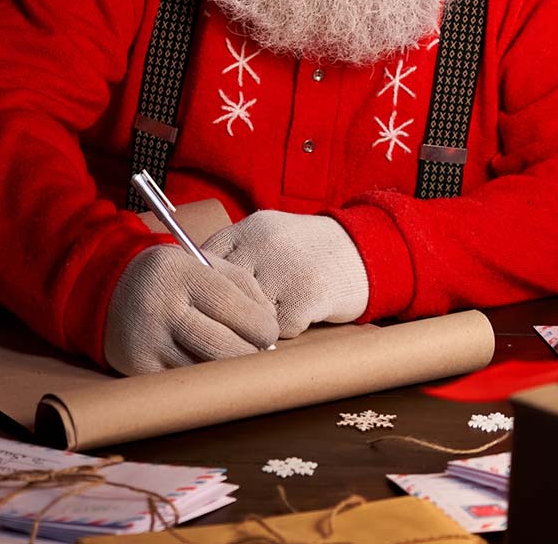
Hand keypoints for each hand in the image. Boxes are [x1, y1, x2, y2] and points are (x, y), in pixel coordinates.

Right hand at [103, 244, 278, 374]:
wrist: (105, 287)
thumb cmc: (168, 275)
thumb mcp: (202, 262)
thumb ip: (241, 284)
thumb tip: (270, 321)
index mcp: (179, 273)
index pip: (230, 305)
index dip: (259, 324)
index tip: (270, 332)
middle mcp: (160, 308)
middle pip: (221, 346)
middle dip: (250, 353)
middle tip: (260, 351)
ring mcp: (147, 342)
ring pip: (205, 371)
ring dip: (229, 370)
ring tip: (236, 358)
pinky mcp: (138, 369)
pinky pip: (183, 383)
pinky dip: (204, 381)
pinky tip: (210, 367)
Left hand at [204, 211, 368, 338]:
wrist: (365, 251)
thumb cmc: (309, 252)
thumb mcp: (270, 237)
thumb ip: (237, 254)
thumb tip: (192, 285)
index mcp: (251, 226)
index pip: (204, 261)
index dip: (204, 288)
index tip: (209, 304)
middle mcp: (264, 242)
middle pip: (223, 292)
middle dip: (229, 312)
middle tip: (239, 321)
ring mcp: (284, 268)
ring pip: (247, 314)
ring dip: (258, 323)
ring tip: (276, 313)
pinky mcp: (305, 295)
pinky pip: (277, 329)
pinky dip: (288, 330)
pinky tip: (303, 314)